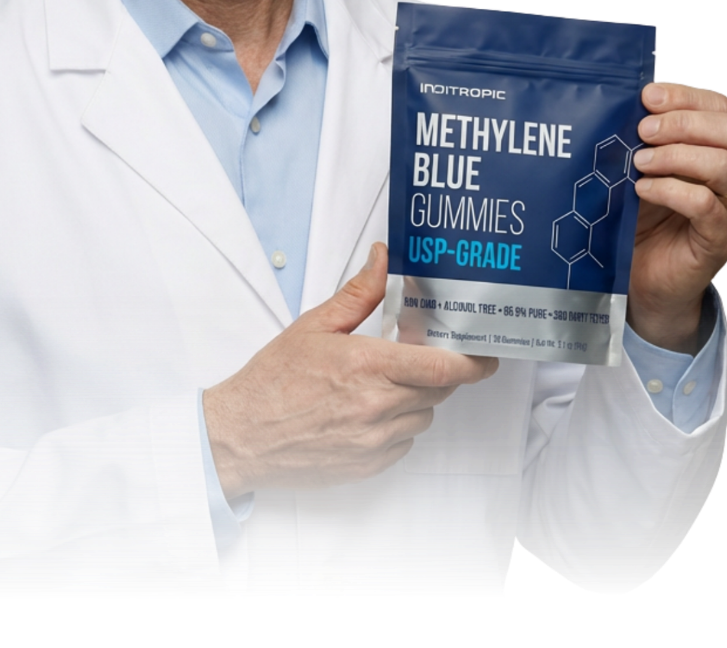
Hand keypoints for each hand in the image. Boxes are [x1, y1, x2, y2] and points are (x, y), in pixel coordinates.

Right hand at [202, 243, 497, 497]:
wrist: (240, 435)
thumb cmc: (272, 379)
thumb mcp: (314, 325)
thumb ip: (358, 293)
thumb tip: (382, 258)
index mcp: (366, 366)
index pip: (440, 368)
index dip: (472, 363)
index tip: (486, 355)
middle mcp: (375, 406)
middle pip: (437, 392)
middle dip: (436, 374)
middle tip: (416, 360)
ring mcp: (372, 441)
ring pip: (423, 418)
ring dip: (416, 400)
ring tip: (381, 386)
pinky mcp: (366, 467)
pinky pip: (404, 445)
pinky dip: (397, 428)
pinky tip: (369, 413)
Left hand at [628, 81, 726, 351]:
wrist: (648, 275)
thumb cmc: (650, 214)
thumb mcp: (649, 165)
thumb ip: (648, 136)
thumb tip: (628, 104)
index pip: (723, 106)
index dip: (686, 96)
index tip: (647, 96)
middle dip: (683, 123)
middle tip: (643, 130)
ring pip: (724, 165)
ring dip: (675, 156)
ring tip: (639, 162)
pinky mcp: (723, 239)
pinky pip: (706, 205)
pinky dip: (671, 190)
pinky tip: (643, 189)